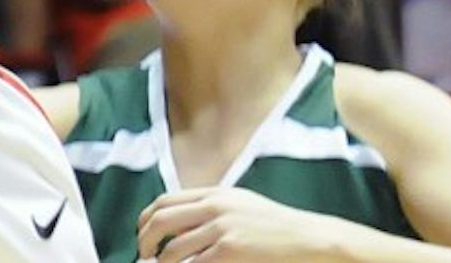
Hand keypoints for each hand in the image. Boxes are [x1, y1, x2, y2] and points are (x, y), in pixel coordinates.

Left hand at [138, 187, 343, 260]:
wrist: (308, 239)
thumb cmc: (275, 226)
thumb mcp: (240, 205)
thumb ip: (211, 208)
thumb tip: (180, 222)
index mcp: (214, 194)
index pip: (165, 201)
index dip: (146, 219)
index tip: (142, 235)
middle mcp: (214, 207)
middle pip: (161, 220)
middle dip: (145, 240)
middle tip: (144, 256)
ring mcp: (222, 229)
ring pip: (174, 249)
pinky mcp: (230, 251)